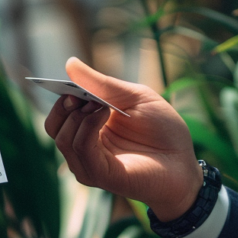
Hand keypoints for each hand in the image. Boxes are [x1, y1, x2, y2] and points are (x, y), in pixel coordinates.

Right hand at [44, 58, 202, 220]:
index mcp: (88, 128)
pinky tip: (104, 112)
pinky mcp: (99, 174)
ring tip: (100, 102)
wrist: (184, 161)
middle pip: (53, 126)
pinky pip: (81, 148)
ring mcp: (89, 163)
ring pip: (63, 137)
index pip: (59, 114)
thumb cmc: (162, 130)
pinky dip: (88, 127)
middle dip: (64, 105)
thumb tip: (69, 63)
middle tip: (80, 93)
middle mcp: (84, 147)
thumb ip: (101, 83)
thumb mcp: (134, 96)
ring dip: (78, 114)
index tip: (67, 81)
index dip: (59, 95)